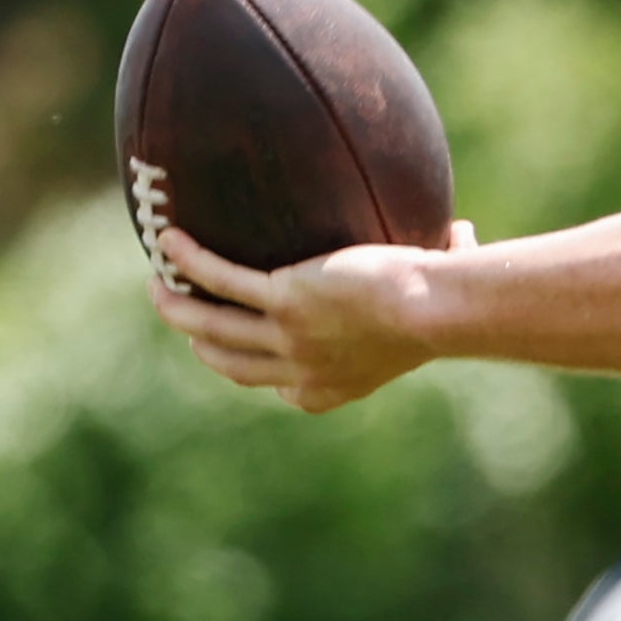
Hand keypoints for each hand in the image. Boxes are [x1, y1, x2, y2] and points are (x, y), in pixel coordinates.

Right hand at [150, 219, 475, 413]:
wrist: (438, 312)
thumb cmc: (449, 306)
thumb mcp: (435, 303)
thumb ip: (443, 267)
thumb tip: (463, 230)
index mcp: (334, 385)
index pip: (285, 390)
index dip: (261, 373)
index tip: (248, 353)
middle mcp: (304, 371)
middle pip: (234, 365)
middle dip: (203, 346)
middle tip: (184, 322)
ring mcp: (289, 338)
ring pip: (212, 328)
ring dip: (178, 309)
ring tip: (157, 288)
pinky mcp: (283, 300)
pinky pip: (223, 279)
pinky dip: (192, 261)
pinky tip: (170, 240)